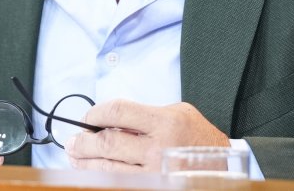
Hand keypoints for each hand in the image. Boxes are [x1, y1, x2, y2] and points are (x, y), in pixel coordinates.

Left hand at [65, 99, 228, 172]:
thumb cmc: (198, 138)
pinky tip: (93, 173)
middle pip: (107, 142)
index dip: (95, 113)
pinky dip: (102, 178)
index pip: (117, 111)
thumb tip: (108, 121)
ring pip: (108, 169)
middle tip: (72, 142)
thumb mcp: (178, 113)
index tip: (88, 118)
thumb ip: (145, 114)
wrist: (222, 168)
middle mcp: (159, 148)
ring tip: (76, 158)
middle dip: (82, 142)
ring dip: (85, 163)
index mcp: (165, 122)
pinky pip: (119, 184)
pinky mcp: (153, 187)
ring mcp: (155, 173)